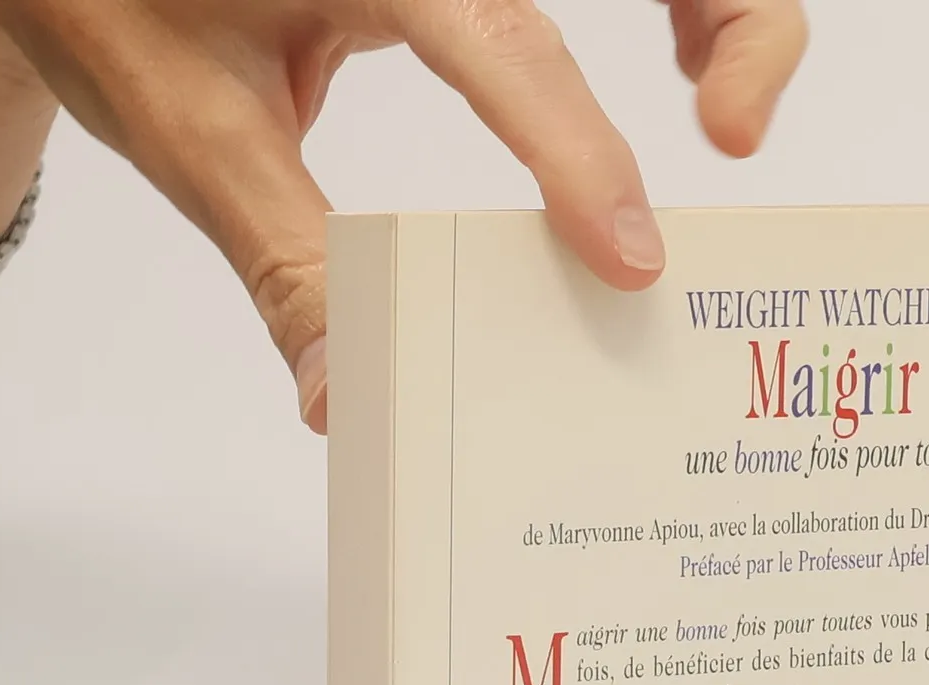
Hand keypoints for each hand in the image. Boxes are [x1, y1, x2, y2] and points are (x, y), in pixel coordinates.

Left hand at [0, 0, 808, 429]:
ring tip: (731, 116)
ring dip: (722, 8)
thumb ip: (287, 262)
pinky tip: (688, 71)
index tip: (629, 259)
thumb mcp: (190, 130)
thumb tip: (349, 401)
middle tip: (738, 134)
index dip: (578, 149)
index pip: (502, 40)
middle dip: (732, 12)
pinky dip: (680, 4)